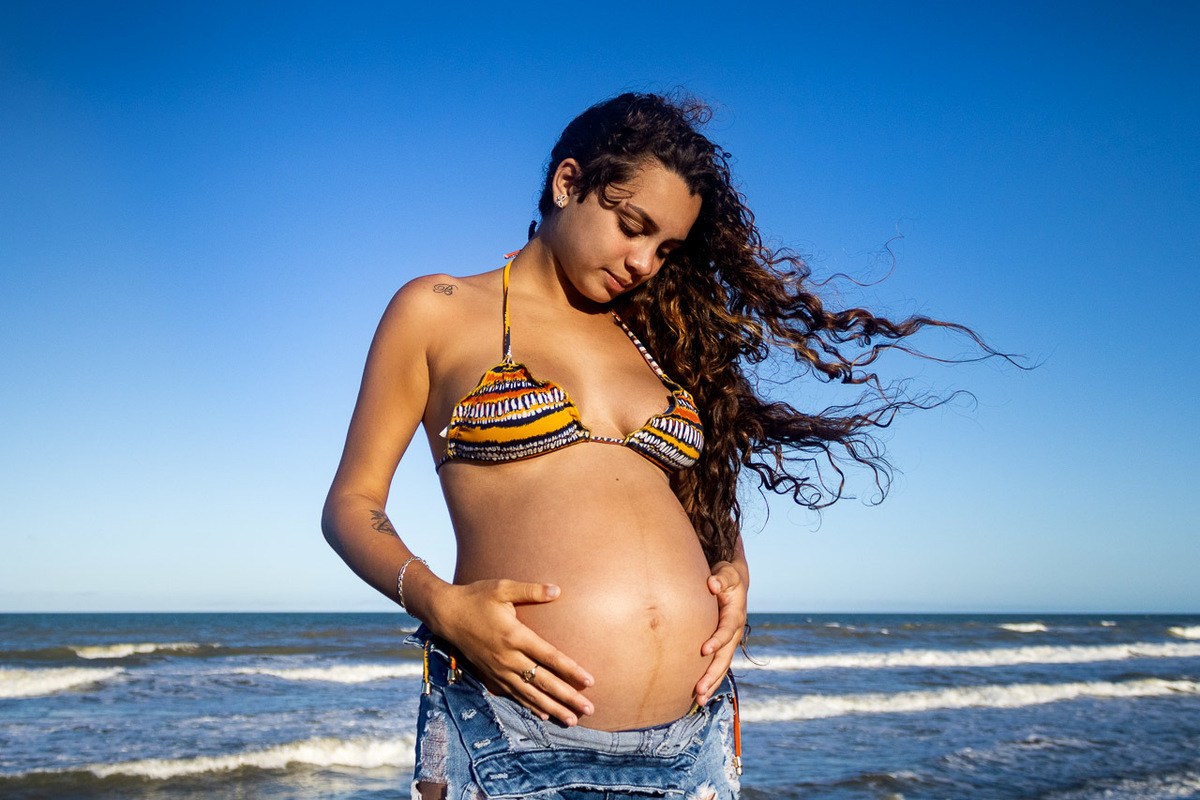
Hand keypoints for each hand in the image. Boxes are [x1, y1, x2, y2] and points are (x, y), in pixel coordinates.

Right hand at [429, 579, 594, 725]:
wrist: (447, 614)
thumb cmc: (477, 597)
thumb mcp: (502, 588)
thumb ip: (530, 591)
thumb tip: (557, 590)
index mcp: (515, 636)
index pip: (549, 657)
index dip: (571, 670)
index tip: (590, 681)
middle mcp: (508, 658)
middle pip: (543, 682)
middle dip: (568, 697)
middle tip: (589, 708)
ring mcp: (499, 670)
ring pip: (530, 694)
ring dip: (552, 708)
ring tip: (572, 720)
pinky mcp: (491, 676)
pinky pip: (514, 695)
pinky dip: (530, 706)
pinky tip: (544, 715)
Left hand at [694, 561, 746, 704]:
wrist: (732, 583)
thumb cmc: (724, 577)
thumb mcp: (725, 573)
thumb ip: (721, 578)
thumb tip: (712, 584)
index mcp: (735, 614)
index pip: (727, 630)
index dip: (717, 640)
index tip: (704, 650)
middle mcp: (734, 632)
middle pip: (725, 656)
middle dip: (713, 673)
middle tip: (700, 690)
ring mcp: (729, 641)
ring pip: (722, 666)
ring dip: (711, 682)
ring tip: (699, 700)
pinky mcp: (721, 646)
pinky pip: (716, 665)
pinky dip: (709, 679)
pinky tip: (697, 695)